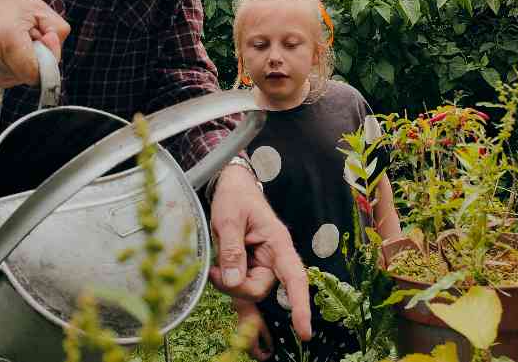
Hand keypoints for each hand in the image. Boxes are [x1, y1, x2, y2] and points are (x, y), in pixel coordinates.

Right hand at [0, 0, 69, 85]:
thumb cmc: (3, 5)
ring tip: (8, 41)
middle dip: (32, 59)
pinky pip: (4, 79)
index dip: (47, 60)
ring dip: (20, 64)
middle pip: (28, 76)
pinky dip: (8, 67)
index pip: (36, 73)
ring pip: (17, 80)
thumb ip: (58, 32)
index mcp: (6, 38)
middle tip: (22, 37)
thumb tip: (53, 55)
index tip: (42, 42)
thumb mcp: (38, 8)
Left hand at [209, 165, 311, 340]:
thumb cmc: (235, 197)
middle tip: (213, 270)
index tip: (304, 332)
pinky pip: (244, 288)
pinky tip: (226, 297)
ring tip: (213, 267)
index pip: (295, 277)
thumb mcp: (228, 219)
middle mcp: (274, 257)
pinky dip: (234, 293)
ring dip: (228, 285)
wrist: (232, 186)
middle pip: (260, 289)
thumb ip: (231, 250)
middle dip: (235, 287)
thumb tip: (233, 281)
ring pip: (248, 291)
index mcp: (277, 242)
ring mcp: (262, 264)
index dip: (300, 305)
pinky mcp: (250, 268)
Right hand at [233, 299, 273, 360]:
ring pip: (251, 351)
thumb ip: (268, 339)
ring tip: (266, 344)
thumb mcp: (264, 328)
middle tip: (270, 349)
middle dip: (263, 354)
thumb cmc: (254, 317)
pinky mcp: (241, 337)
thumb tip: (272, 348)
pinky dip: (254, 346)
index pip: (260, 357)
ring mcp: (242, 341)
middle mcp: (245, 344)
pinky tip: (259, 339)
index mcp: (251, 344)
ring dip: (258, 350)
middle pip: (255, 356)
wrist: (244, 308)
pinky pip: (248, 346)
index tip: (272, 352)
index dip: (267, 356)